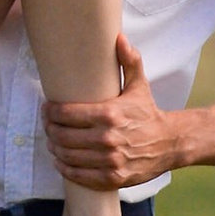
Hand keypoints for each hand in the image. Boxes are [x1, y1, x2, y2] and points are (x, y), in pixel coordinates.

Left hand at [42, 35, 183, 189]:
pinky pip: (80, 176)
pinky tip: (61, 161)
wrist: (169, 143)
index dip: (50, 112)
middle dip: (50, 129)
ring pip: (68, 156)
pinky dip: (66, 169)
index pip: (66, 114)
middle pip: (63, 136)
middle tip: (47, 125)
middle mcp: (108, 138)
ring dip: (55, 148)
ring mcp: (110, 160)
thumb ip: (129, 60)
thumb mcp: (139, 85)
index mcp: (110, 114)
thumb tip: (119, 37)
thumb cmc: (148, 112)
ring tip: (51, 140)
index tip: (46, 109)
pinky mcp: (113, 178)